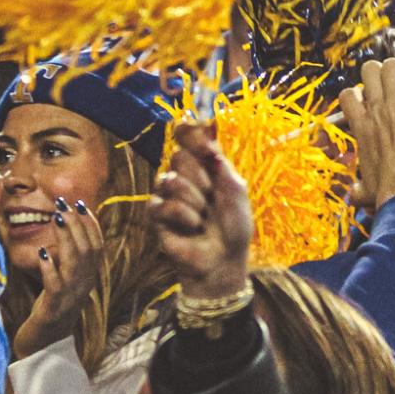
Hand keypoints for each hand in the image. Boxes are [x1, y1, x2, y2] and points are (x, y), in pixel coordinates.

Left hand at [12, 201, 106, 358]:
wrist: (44, 346)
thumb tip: (65, 229)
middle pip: (87, 250)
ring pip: (74, 264)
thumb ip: (67, 259)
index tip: (81, 204)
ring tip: (57, 219)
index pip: (96, 246)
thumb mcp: (63, 280)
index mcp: (88, 279)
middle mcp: (84, 286)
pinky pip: (55, 285)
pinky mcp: (54, 308)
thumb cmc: (52, 308)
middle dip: (77, 224)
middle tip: (65, 204)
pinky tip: (43, 253)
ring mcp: (70, 298)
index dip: (91, 224)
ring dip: (66, 239)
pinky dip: (50, 267)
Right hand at [149, 121, 252, 300]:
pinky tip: (192, 227)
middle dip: (200, 178)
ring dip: (194, 201)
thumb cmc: (234, 228)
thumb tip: (211, 144)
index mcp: (204, 164)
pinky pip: (164, 204)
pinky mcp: (156, 214)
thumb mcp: (237, 194)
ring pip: (170, 180)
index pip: (187, 134)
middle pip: (178, 156)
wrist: (222, 260)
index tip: (206, 146)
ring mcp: (167, 193)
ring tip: (203, 217)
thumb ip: (223, 168)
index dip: (191, 132)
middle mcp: (183, 174)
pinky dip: (185, 217)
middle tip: (211, 196)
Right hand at [338, 58, 394, 204]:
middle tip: (394, 90)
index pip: (348, 94)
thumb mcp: (365, 188)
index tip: (373, 104)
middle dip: (381, 75)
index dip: (360, 94)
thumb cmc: (385, 189)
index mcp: (360, 125)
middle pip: (369, 69)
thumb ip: (358, 188)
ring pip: (391, 65)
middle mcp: (374, 107)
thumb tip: (354, 195)